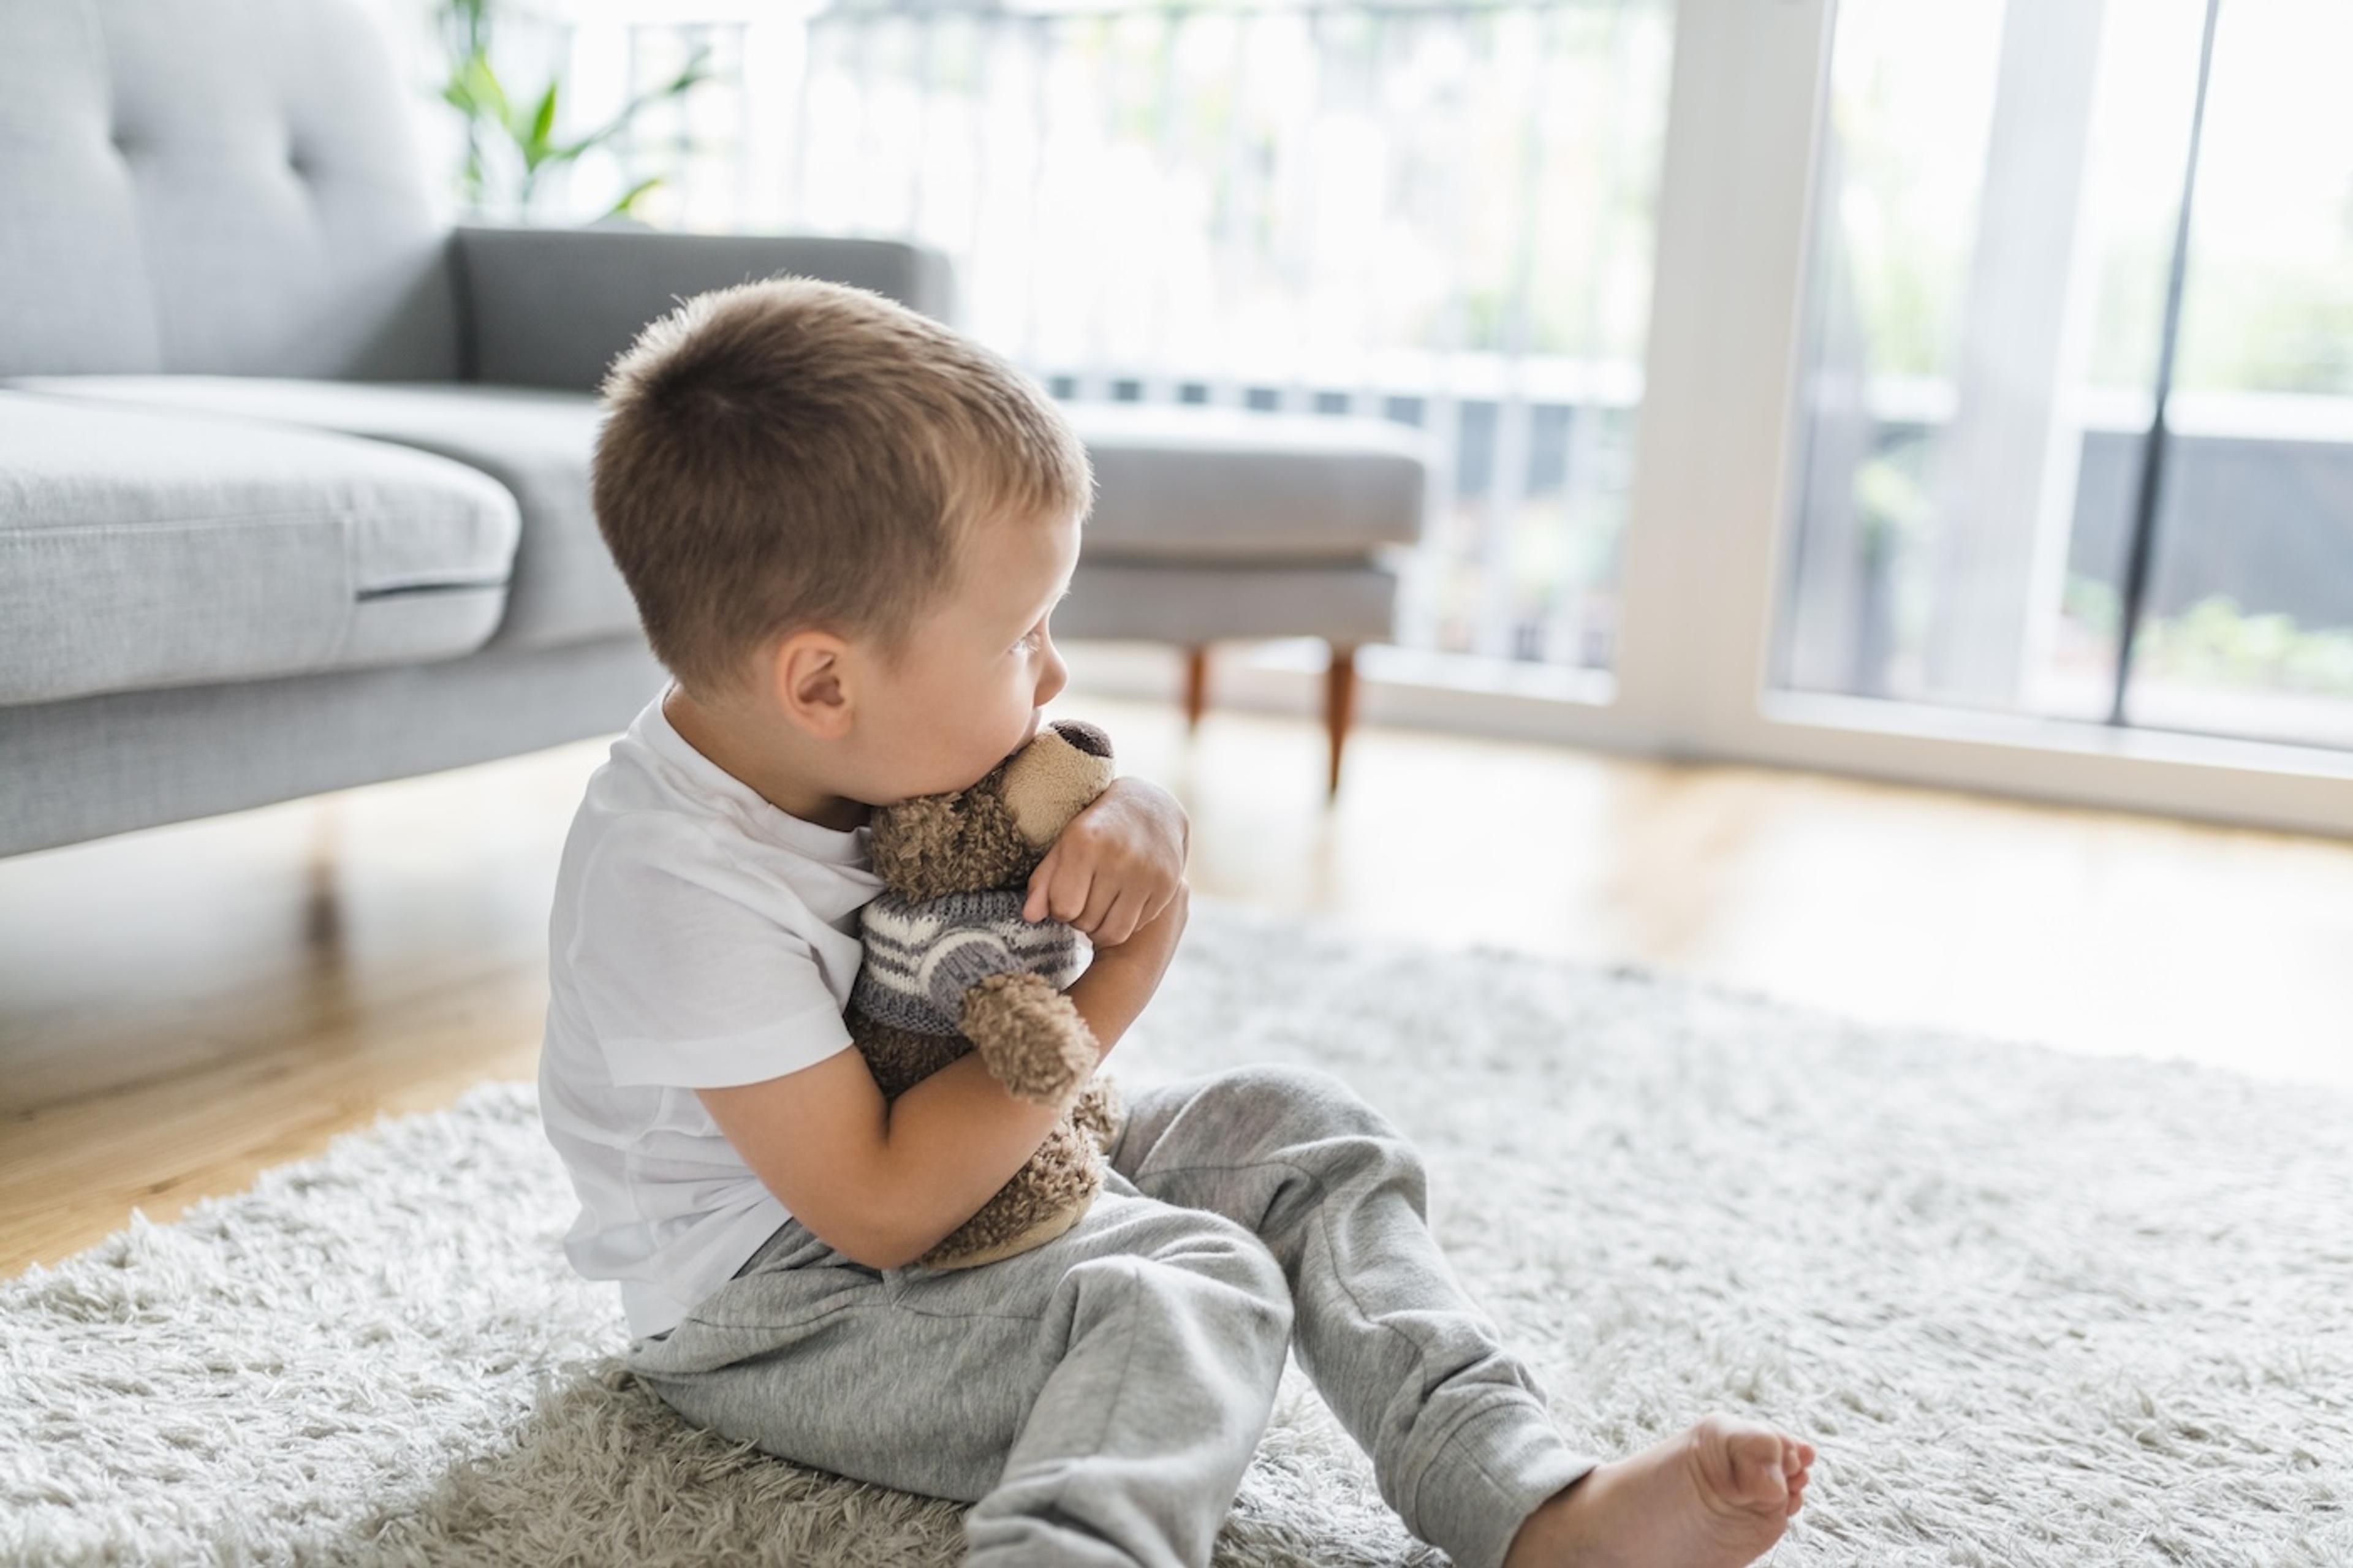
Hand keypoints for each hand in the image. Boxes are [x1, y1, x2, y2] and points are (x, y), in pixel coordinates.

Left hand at [1021, 776, 1188, 946]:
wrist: (1149, 806)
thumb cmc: (1096, 828)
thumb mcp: (1064, 844)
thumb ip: (1043, 881)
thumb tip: (1030, 917)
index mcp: (1084, 842)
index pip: (1063, 908)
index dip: (1060, 908)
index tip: (1066, 896)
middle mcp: (1118, 857)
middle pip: (1086, 922)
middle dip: (1081, 917)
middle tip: (1086, 899)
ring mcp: (1146, 872)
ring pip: (1114, 932)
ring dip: (1102, 927)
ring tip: (1100, 907)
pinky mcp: (1167, 885)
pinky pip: (1138, 926)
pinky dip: (1127, 921)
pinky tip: (1122, 901)